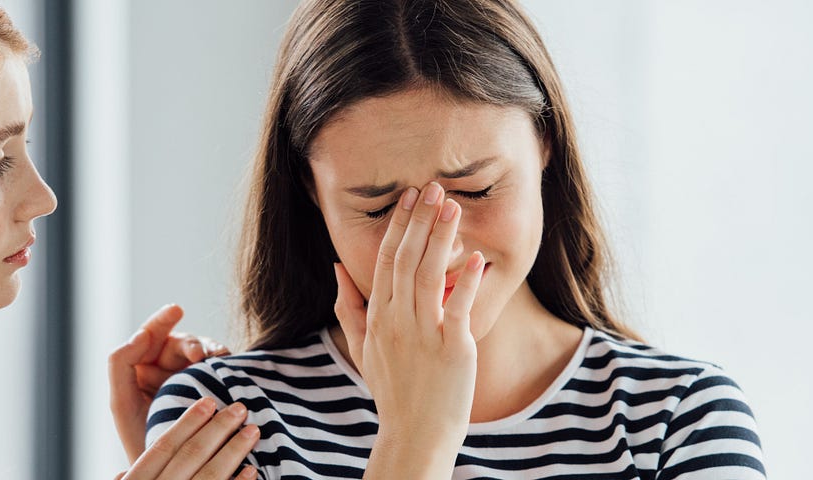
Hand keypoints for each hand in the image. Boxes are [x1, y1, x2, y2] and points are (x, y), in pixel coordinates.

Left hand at [110, 304, 231, 461]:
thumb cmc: (141, 444)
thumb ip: (121, 364)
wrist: (173, 472)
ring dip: (208, 352)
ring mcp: (188, 383)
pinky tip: (227, 366)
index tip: (176, 309)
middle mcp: (163, 375)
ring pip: (200, 355)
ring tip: (217, 358)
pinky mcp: (211, 393)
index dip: (160, 322)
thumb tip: (139, 333)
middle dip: (188, 344)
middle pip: (176, 346)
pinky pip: (218, 370)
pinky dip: (222, 365)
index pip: (148, 340)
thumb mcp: (122, 404)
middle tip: (199, 355)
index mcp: (138, 375)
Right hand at [113, 397, 259, 479]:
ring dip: (234, 450)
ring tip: (252, 431)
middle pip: (190, 455)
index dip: (186, 422)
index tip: (208, 402)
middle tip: (239, 408)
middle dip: (217, 429)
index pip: (163, 447)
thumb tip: (121, 473)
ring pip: (210, 475)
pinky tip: (252, 470)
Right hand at [332, 182, 485, 477]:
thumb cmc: (393, 391)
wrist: (414, 434)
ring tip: (453, 207)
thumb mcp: (362, 348)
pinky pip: (458, 309)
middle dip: (419, 221)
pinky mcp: (452, 349)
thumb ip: (348, 307)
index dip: (398, 226)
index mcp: (377, 317)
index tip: (409, 198)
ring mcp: (423, 334)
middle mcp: (396, 321)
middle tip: (433, 187)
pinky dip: (465, 282)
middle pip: (405, 260)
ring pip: (428, 275)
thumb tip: (336, 268)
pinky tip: (477, 258)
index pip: (385, 260)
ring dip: (441, 238)